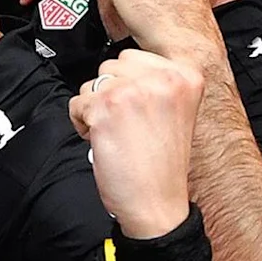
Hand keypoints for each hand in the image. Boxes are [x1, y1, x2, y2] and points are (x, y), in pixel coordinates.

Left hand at [70, 48, 200, 236]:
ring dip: (95, 108)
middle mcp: (161, 78)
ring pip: (91, 84)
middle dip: (109, 94)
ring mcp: (132, 91)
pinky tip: (104, 141)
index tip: (137, 110)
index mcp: (185, 75)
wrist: (157, 203)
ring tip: (116, 134)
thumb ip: (158, 81)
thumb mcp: (178, 109)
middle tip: (126, 125)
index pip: (133, 56)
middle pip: (110, 66)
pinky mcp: (105, 109)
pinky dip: (81, 124)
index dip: (126, 85)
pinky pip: (76, 105)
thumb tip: (123, 67)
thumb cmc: (163, 164)